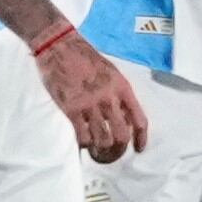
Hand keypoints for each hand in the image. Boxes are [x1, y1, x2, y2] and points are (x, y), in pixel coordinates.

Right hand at [34, 29, 148, 163]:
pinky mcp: (71, 109)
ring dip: (101, 151)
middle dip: (118, 150)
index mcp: (122, 88)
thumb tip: (124, 116)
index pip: (139, 120)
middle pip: (121, 136)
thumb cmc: (86, 58)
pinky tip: (83, 143)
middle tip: (112, 154)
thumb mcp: (112, 72)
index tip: (138, 149)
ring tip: (97, 152)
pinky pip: (82, 136)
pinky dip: (84, 144)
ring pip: (102, 140)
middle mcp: (109, 98)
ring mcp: (90, 105)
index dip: (141, 139)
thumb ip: (119, 94)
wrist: (60, 46)